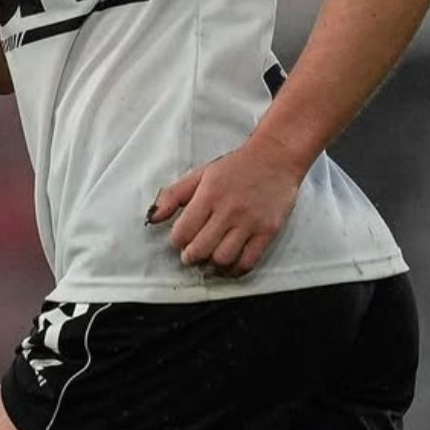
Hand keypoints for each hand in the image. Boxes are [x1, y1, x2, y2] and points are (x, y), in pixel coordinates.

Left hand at [146, 133, 302, 276]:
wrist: (276, 158)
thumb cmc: (235, 168)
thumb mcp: (200, 174)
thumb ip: (173, 195)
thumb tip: (153, 219)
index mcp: (209, 195)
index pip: (182, 233)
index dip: (177, 241)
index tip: (181, 240)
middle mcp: (229, 210)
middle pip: (200, 250)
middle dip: (190, 257)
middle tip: (192, 255)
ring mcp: (250, 222)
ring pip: (223, 260)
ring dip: (211, 266)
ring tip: (208, 262)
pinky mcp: (268, 232)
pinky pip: (248, 262)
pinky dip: (234, 271)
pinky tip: (227, 266)